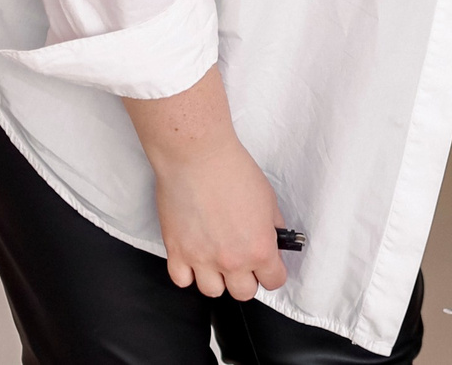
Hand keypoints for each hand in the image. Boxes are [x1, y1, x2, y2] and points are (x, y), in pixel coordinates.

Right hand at [149, 127, 286, 300]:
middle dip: (246, 278)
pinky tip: (195, 256)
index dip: (273, 273)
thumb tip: (273, 240)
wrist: (199, 158)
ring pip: (212, 292)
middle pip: (243, 293)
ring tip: (217, 259)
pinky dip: (188, 272)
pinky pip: (182, 280)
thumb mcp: (268, 199)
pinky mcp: (176, 252)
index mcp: (259, 248)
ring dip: (217, 278)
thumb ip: (271, 227)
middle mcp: (231, 260)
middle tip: (243, 261)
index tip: (269, 268)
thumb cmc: (233, 171)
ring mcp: (201, 260)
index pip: (274, 282)